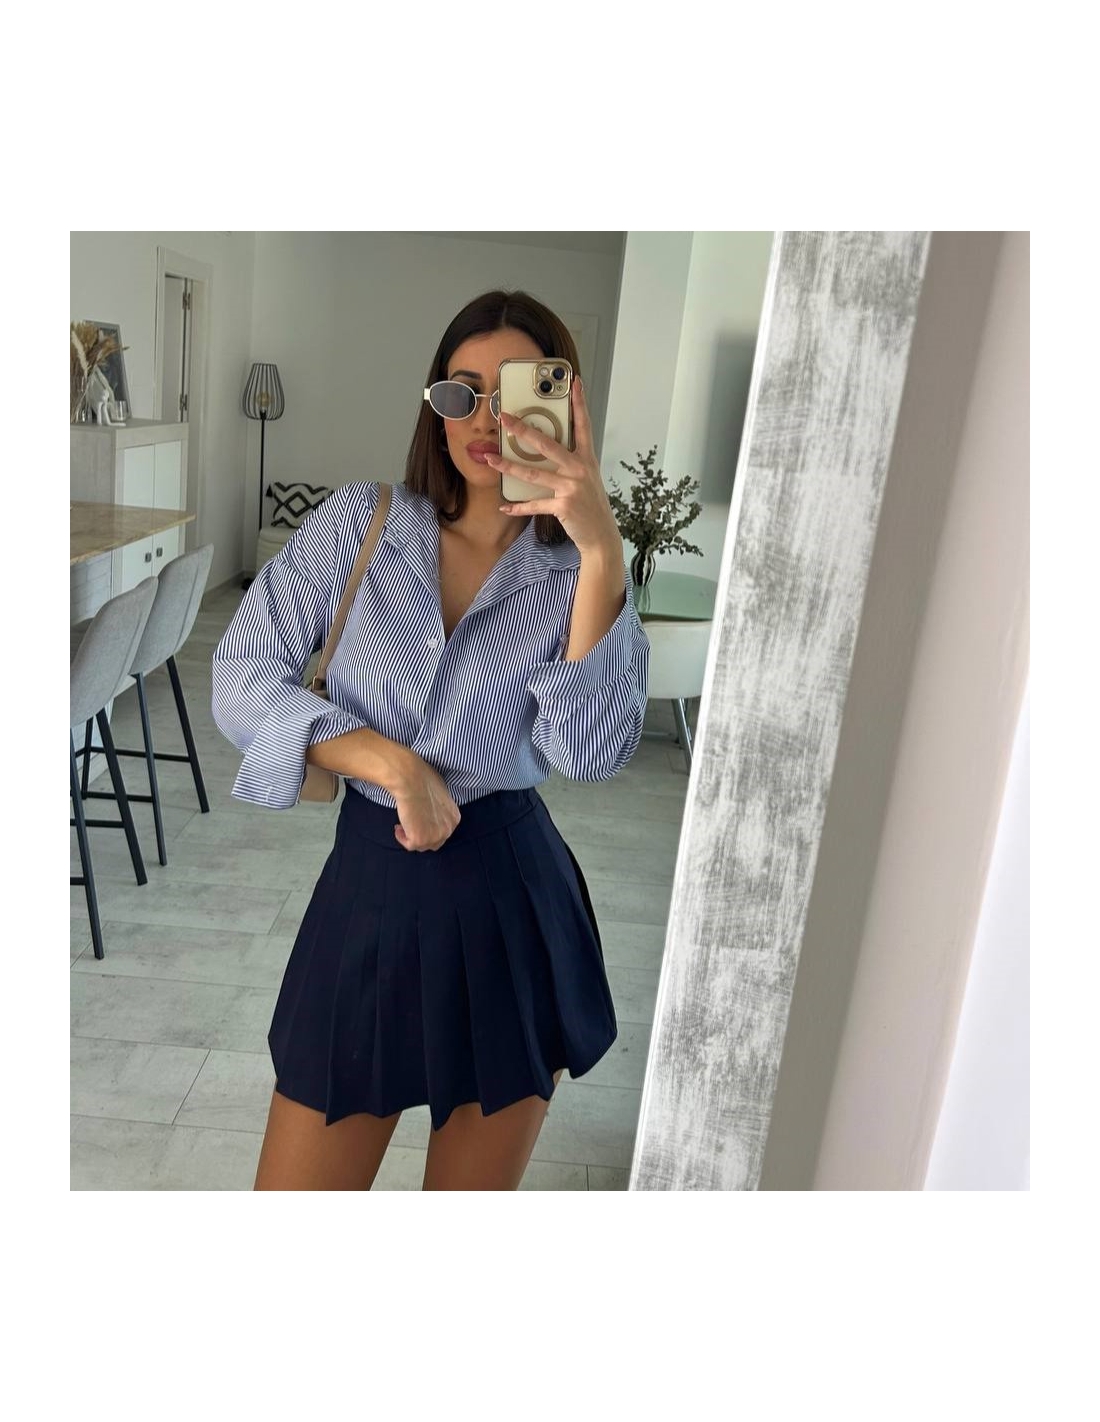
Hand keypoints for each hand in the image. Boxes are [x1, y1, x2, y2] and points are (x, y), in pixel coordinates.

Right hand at [391, 752, 461, 851]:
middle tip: (409, 826)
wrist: (412, 782)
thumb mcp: (441, 794)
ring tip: (401, 826)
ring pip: (422, 846)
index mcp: (454, 818)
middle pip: (434, 842)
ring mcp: (435, 836)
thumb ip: (439, 808)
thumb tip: (431, 811)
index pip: (443, 832)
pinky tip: (398, 828)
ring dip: (411, 837)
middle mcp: (448, 830)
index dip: (430, 829)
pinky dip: (402, 838)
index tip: (418, 822)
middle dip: (422, 835)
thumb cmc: (423, 781)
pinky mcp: (420, 840)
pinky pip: (409, 846)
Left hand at [484, 377, 621, 555]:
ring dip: (508, 467)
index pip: (583, 425)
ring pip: (533, 473)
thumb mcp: (587, 479)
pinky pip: (534, 504)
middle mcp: (579, 469)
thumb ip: (570, 463)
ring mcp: (571, 488)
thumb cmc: (591, 505)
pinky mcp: (563, 506)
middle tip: (505, 418)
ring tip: (490, 459)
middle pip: (546, 444)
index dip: (579, 403)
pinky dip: (518, 507)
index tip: (574, 382)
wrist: (601, 535)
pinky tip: (504, 506)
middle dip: (522, 430)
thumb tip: (545, 450)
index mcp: (586, 459)